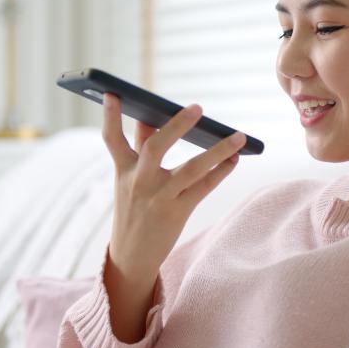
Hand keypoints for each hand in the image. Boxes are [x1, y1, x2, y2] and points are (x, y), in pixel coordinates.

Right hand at [101, 93, 245, 285]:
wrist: (131, 256)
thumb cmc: (134, 209)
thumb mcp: (130, 180)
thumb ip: (140, 149)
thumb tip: (149, 118)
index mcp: (123, 170)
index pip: (112, 139)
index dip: (110, 115)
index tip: (112, 92)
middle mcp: (139, 182)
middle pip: (155, 147)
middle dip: (177, 126)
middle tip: (197, 107)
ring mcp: (158, 198)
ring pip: (191, 169)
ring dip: (218, 150)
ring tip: (238, 136)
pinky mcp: (177, 212)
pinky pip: (204, 187)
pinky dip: (221, 171)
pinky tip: (234, 159)